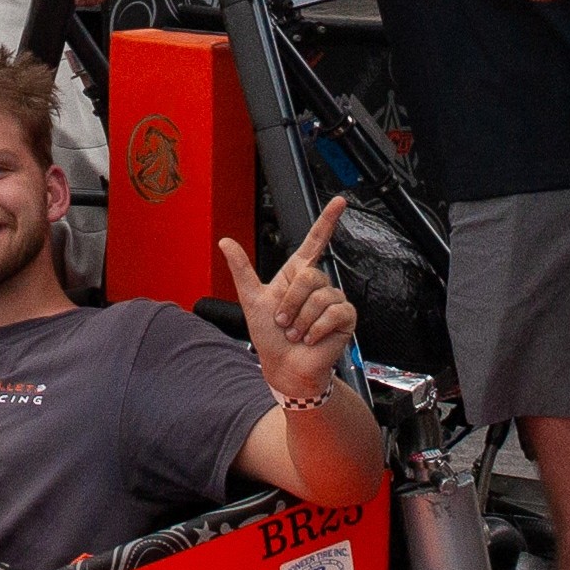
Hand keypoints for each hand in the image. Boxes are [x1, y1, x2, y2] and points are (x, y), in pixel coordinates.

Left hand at [219, 195, 356, 405]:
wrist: (284, 367)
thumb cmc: (269, 337)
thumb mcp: (251, 300)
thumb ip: (241, 269)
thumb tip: (225, 241)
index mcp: (297, 275)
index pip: (315, 241)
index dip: (327, 221)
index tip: (340, 201)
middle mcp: (318, 284)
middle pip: (309, 275)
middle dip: (290, 303)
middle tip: (284, 323)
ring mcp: (333, 300)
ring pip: (319, 297)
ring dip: (301, 320)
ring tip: (296, 333)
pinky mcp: (345, 318)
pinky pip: (333, 313)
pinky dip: (316, 329)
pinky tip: (310, 339)